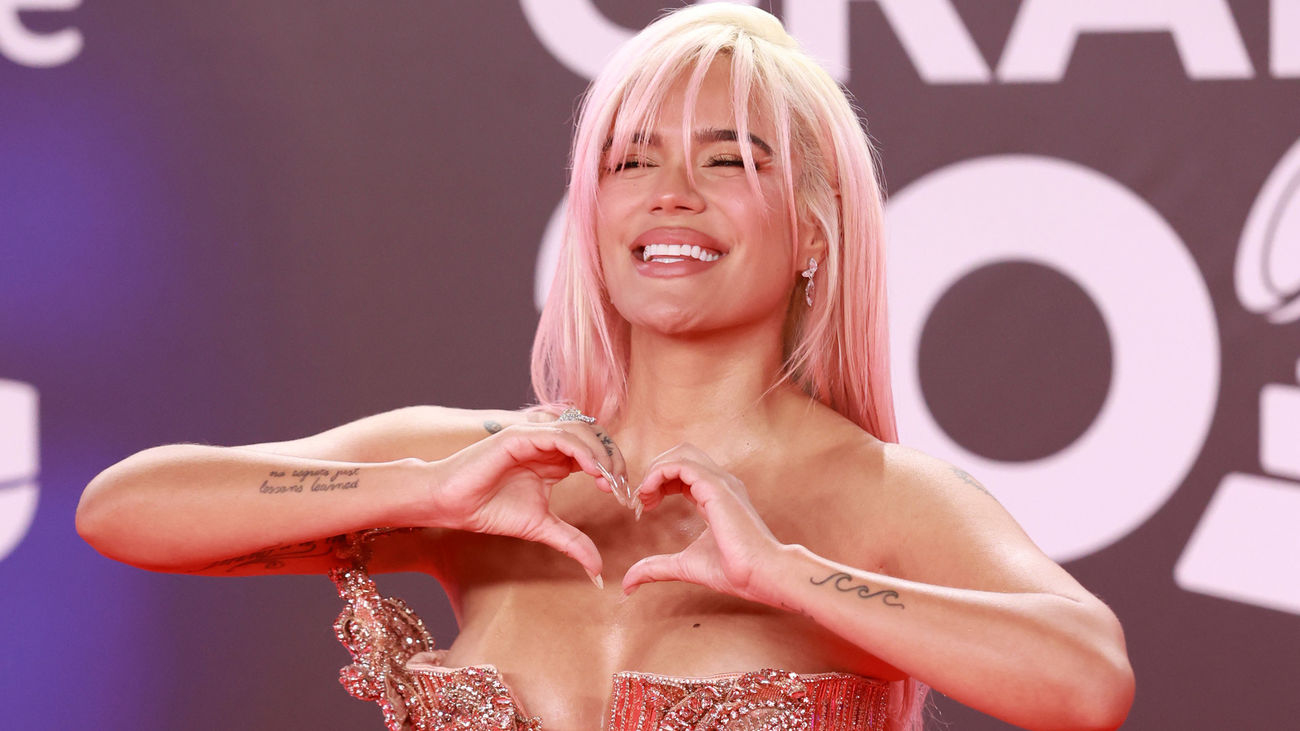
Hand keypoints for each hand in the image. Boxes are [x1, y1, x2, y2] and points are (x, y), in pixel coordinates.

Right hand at [424, 419, 627, 583]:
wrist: (451, 505)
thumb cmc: (489, 510)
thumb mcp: (542, 528)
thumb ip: (571, 542)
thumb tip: (598, 571)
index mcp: (555, 460)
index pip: (596, 453)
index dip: (614, 470)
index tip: (624, 498)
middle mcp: (547, 444)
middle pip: (595, 437)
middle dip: (614, 460)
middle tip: (622, 489)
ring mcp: (534, 436)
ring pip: (581, 432)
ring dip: (601, 454)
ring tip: (609, 482)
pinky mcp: (519, 436)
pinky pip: (559, 436)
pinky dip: (581, 451)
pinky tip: (592, 472)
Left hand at [621, 443, 783, 602]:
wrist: (760, 575)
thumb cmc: (733, 570)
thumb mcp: (684, 565)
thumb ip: (656, 568)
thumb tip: (628, 585)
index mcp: (716, 495)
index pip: (683, 471)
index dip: (659, 482)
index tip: (646, 506)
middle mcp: (720, 483)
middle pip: (681, 454)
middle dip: (655, 470)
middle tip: (642, 498)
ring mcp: (720, 482)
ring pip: (681, 453)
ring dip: (656, 469)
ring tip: (645, 495)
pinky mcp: (716, 487)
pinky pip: (681, 465)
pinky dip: (659, 473)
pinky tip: (651, 495)